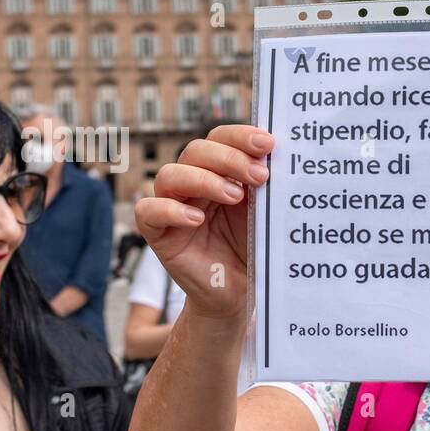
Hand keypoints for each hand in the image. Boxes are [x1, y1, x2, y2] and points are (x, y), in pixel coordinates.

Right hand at [134, 124, 272, 318]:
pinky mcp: (157, 234)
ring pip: (169, 175)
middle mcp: (193, 183)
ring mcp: (172, 206)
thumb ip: (267, 187)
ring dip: (203, 179)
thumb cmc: (253, 250)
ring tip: (234, 196)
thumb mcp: (264, 214)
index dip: (239, 136)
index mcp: (219, 172)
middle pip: (196, 151)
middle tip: (259, 175)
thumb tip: (282, 159)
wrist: (239, 294)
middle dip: (228, 158)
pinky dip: (169, 210)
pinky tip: (196, 218)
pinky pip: (147, 212)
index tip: (267, 144)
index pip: (220, 139)